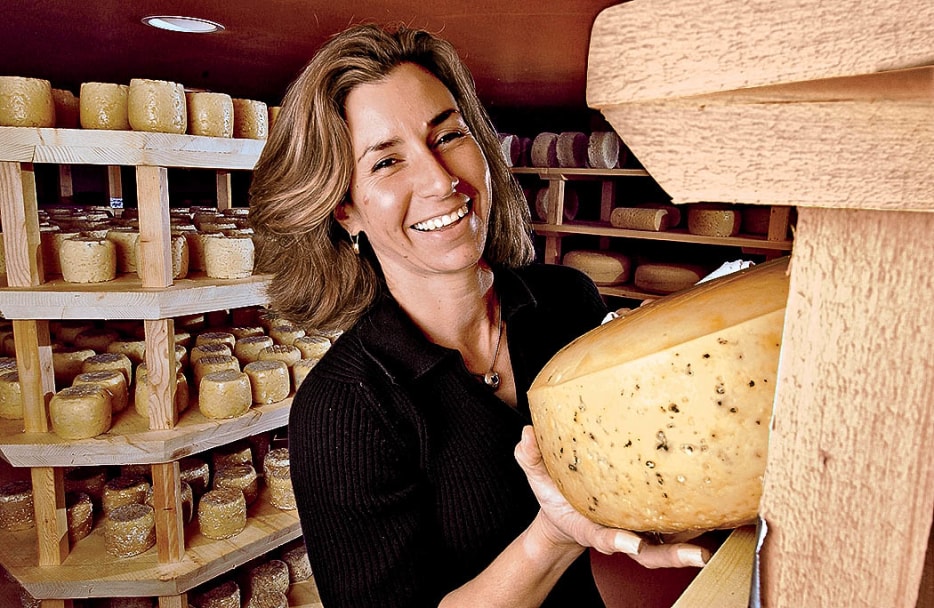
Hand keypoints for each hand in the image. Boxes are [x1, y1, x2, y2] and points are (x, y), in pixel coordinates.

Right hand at [515, 425, 708, 568]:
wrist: (568, 513)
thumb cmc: (557, 497)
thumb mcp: (538, 479)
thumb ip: (531, 459)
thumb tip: (527, 435)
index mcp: (591, 528)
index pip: (603, 538)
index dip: (616, 541)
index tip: (630, 543)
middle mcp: (621, 535)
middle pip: (650, 554)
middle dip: (674, 556)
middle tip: (698, 554)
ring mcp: (640, 531)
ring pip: (670, 544)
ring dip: (696, 541)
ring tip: (725, 528)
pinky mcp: (654, 523)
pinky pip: (679, 525)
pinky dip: (700, 521)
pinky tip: (723, 506)